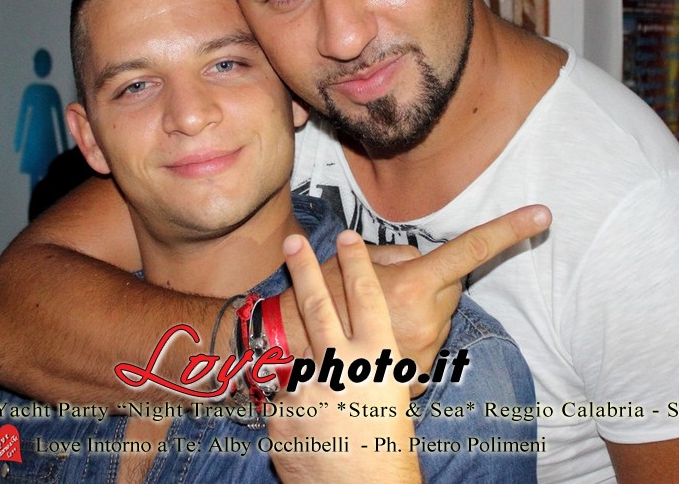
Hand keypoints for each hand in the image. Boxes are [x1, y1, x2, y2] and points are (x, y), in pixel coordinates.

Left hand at [267, 230, 420, 482]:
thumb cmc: (388, 442)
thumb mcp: (398, 391)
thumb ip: (385, 349)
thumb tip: (377, 313)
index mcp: (379, 359)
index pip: (368, 297)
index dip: (358, 262)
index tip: (349, 237)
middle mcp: (342, 367)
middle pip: (319, 302)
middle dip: (306, 267)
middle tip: (294, 241)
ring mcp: (308, 388)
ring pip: (298, 354)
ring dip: (300, 361)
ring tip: (314, 386)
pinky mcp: (281, 411)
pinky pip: (284, 394)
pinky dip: (295, 405)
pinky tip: (310, 428)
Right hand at [278, 204, 550, 389]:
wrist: (290, 351)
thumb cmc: (318, 294)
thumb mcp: (352, 260)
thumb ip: (396, 255)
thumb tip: (419, 259)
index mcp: (414, 288)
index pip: (471, 252)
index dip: (508, 231)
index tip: (543, 215)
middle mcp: (427, 323)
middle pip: (450, 287)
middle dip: (430, 278)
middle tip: (388, 281)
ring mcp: (424, 353)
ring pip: (439, 315)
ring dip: (418, 307)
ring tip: (376, 310)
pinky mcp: (417, 376)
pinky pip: (426, 342)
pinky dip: (409, 334)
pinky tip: (381, 333)